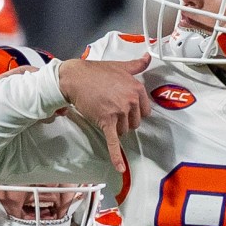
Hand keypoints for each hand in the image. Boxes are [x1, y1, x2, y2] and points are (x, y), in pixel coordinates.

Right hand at [57, 56, 150, 181]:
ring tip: (104, 113)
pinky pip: (113, 141)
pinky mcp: (106, 121)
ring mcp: (119, 111)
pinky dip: (116, 156)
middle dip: (124, 120)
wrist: (75, 77)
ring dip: (115, 127)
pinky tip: (120, 167)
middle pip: (134, 123)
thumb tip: (149, 57)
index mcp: (137, 88)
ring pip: (124, 131)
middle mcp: (131, 100)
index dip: (135, 111)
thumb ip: (137, 65)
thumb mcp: (120, 66)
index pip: (145, 111)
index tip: (125, 108)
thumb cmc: (97, 71)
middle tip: (111, 109)